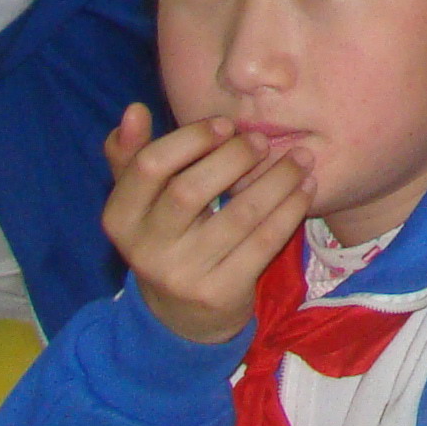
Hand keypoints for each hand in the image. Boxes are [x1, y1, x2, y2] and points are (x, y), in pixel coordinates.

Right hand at [100, 102, 312, 345]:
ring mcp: (182, 275)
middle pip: (189, 191)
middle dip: (234, 157)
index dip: (190, 139)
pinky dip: (290, 209)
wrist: (183, 316)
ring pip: (238, 216)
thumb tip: (133, 110)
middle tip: (262, 140)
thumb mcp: (142, 202)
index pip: (148, 167)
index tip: (225, 123)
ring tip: (300, 157)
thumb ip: (132, 156)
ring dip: (277, 179)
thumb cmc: (168, 236)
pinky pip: (264, 242)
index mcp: (120, 218)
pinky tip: (306, 187)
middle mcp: (144, 250)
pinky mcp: (221, 293)